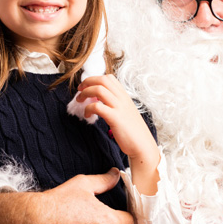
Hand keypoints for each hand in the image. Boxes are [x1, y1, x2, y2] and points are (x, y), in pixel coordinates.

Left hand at [76, 75, 159, 194]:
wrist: (142, 146)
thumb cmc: (133, 132)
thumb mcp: (126, 112)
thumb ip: (115, 104)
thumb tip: (100, 100)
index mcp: (125, 96)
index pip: (109, 78)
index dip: (95, 79)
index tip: (87, 87)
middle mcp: (123, 99)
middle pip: (102, 80)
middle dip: (87, 82)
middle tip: (79, 90)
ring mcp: (119, 107)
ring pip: (99, 89)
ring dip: (85, 93)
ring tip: (80, 101)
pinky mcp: (115, 118)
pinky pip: (97, 106)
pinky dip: (88, 108)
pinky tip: (87, 114)